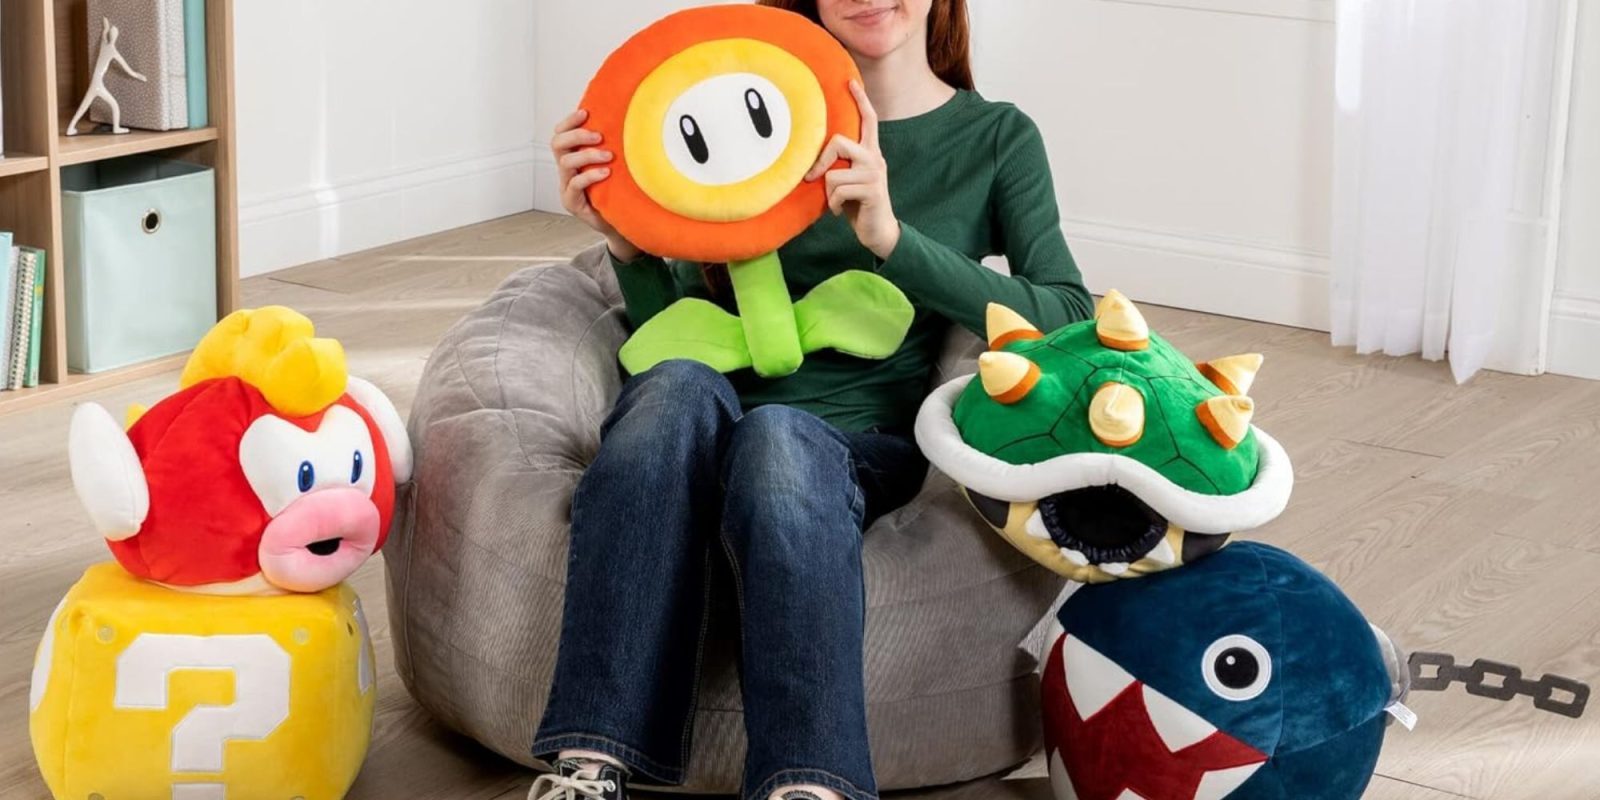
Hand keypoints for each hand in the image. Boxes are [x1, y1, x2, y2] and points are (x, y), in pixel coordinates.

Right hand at [552, 108, 640, 260]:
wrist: (621, 223)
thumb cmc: (619, 191)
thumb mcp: (616, 165)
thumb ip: (613, 146)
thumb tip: (630, 119)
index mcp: (573, 158)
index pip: (561, 134)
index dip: (569, 122)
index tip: (586, 112)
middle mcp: (566, 171)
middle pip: (557, 144)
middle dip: (577, 135)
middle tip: (599, 136)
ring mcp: (566, 187)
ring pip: (565, 162)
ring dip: (588, 155)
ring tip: (609, 156)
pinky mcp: (572, 203)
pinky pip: (574, 185)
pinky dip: (590, 175)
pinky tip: (606, 173)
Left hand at [806, 81, 900, 259]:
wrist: (879, 232)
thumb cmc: (857, 204)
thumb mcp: (847, 180)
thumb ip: (838, 165)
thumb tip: (813, 161)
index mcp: (870, 152)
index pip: (869, 119)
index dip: (860, 100)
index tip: (851, 81)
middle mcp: (875, 158)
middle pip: (838, 142)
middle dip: (821, 162)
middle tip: (813, 178)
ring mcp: (874, 174)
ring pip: (834, 173)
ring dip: (828, 193)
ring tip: (836, 202)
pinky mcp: (872, 191)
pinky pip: (839, 191)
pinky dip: (834, 205)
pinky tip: (840, 211)